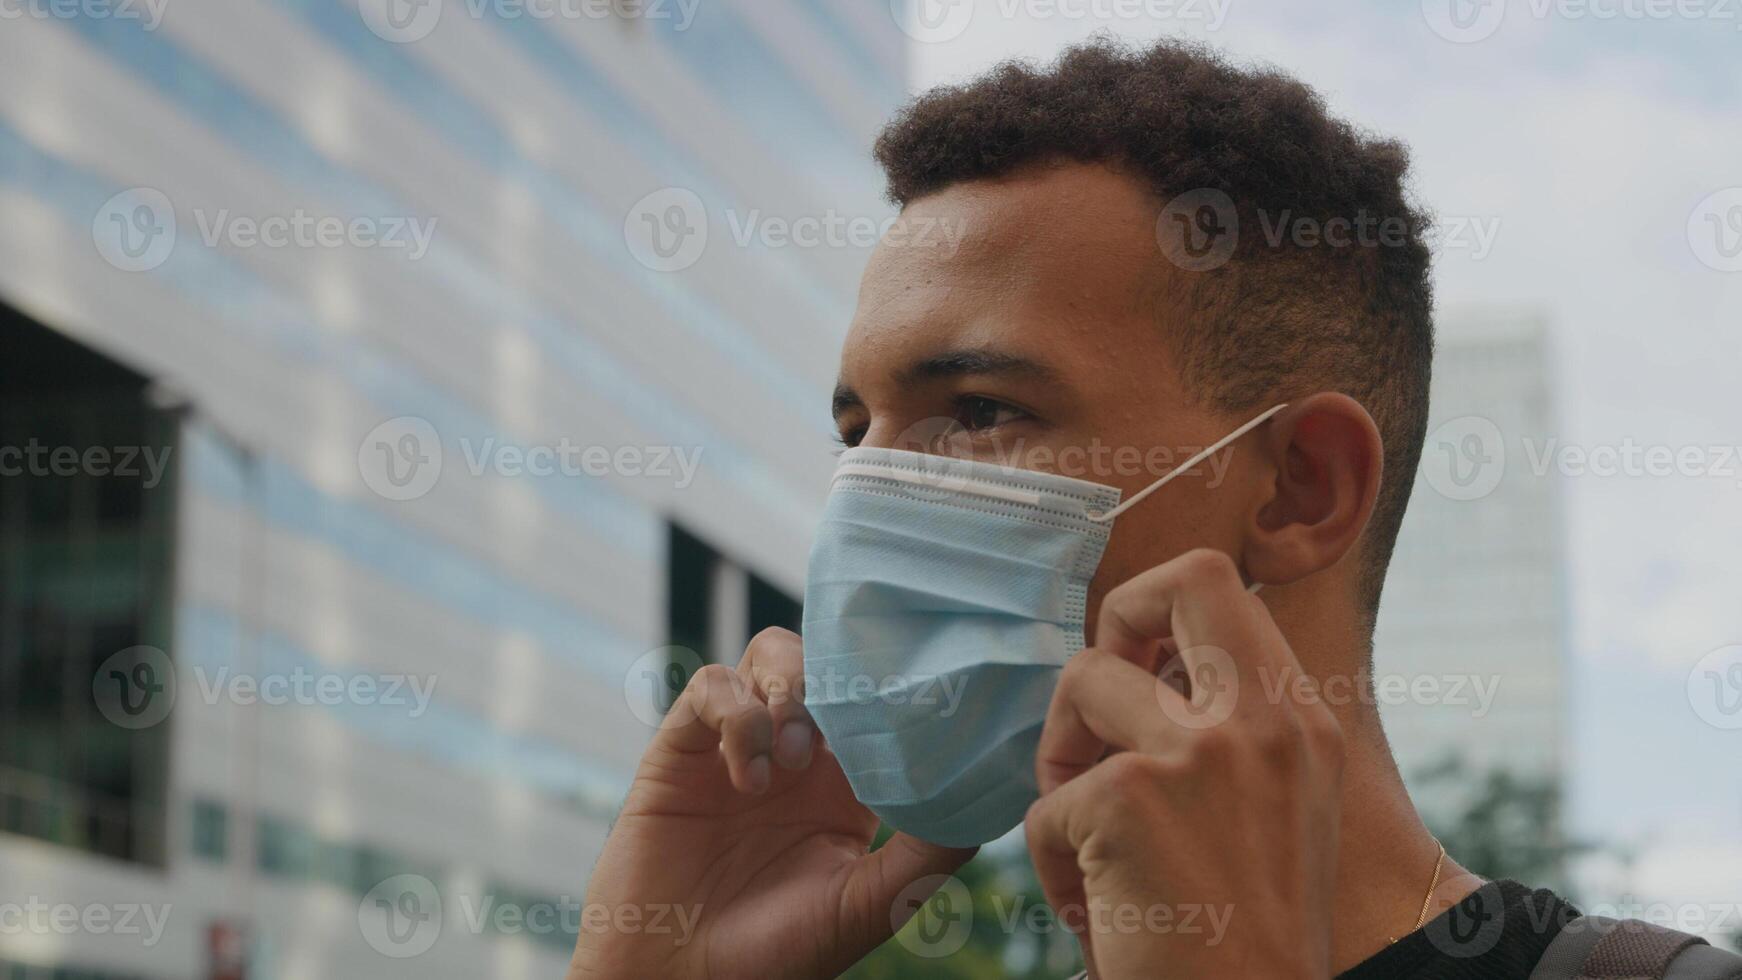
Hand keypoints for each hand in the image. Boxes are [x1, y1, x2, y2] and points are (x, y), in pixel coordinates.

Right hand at [568, 627, 974, 979]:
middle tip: (837, 735)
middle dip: (839, 679)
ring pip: (772, 655)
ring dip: (789, 690)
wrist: (684, 979)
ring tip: (790, 757)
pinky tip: (748, 776)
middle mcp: (795, 753)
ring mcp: (737, 744)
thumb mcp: (871, 904)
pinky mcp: (682, 746)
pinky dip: (737, 715)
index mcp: (846, 782)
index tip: (912, 696)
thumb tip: (985, 801)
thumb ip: (927, 852)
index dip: (893, 687)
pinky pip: (710, 686)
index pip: (875, 700)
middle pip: (826, 661)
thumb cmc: (779, 952)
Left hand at [1026, 550, 1344, 978]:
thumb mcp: (1276, 808)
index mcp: (1303, 722)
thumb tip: (1139, 661)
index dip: (1156, 611)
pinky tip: (1099, 913)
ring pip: (1081, 682)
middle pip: (1176, 582)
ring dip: (1062, 763)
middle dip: (1112, 624)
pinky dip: (1053, 861)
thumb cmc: (1247, 932)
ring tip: (1087, 842)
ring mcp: (1198, 754)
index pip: (1223, 589)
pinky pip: (1046, 803)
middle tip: (1099, 703)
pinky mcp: (1128, 800)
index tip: (1136, 671)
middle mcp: (1264, 723)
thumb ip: (1230, 729)